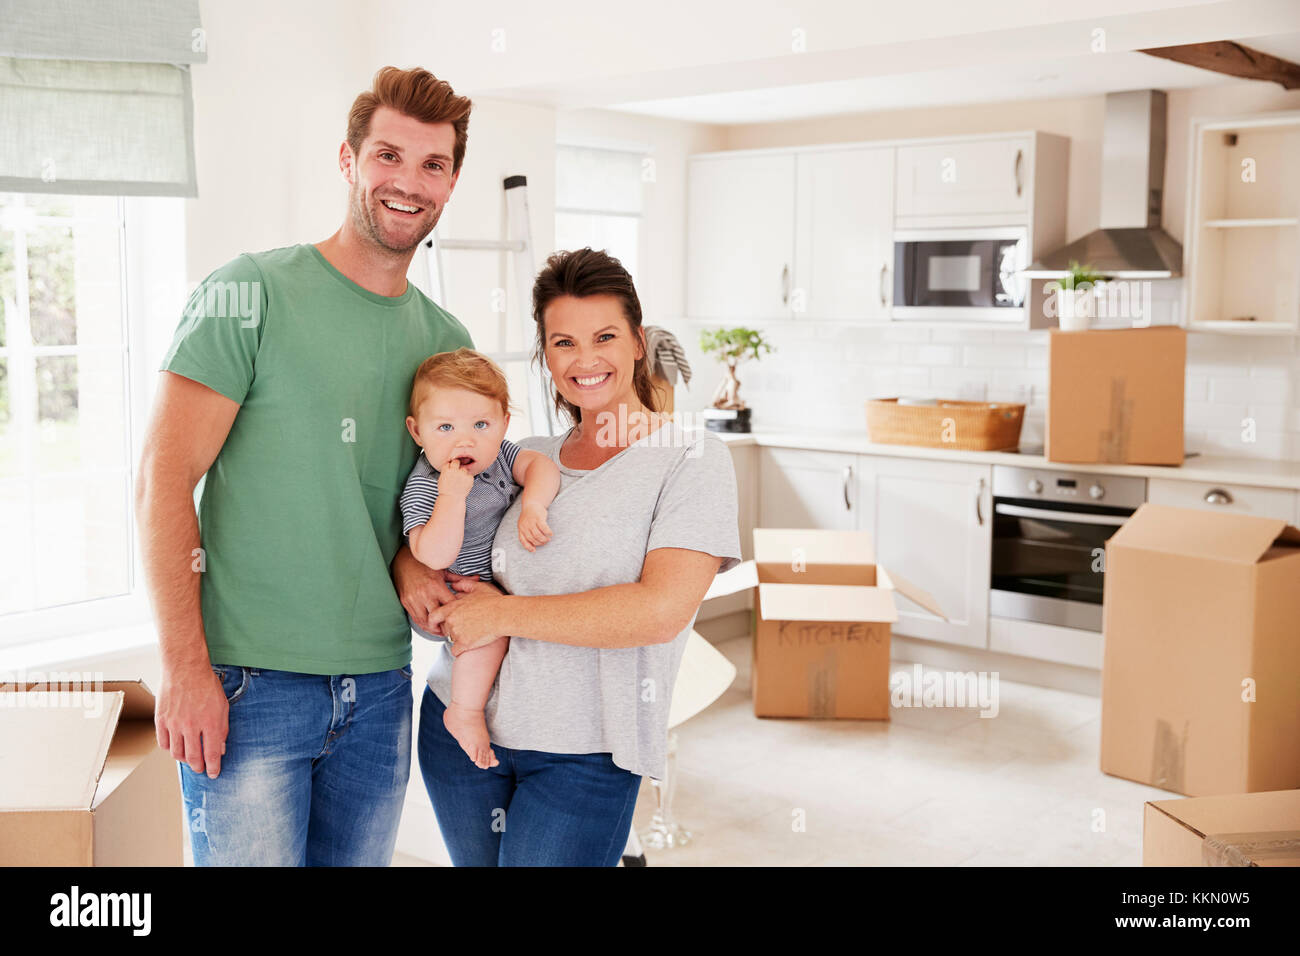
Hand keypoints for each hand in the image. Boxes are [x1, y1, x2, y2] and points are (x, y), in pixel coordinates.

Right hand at [156, 659, 227, 777]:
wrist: (185, 669)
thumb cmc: (206, 685)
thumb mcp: (222, 706)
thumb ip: (222, 729)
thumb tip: (220, 748)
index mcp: (210, 723)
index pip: (211, 754)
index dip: (213, 767)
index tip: (214, 773)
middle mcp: (192, 726)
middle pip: (193, 758)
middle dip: (198, 768)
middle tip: (201, 769)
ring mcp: (174, 724)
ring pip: (177, 753)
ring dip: (184, 760)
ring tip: (189, 759)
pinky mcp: (161, 720)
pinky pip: (163, 743)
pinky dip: (170, 749)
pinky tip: (175, 746)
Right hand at [393, 545, 456, 633]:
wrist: (403, 562)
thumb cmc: (425, 566)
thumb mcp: (444, 571)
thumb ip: (460, 579)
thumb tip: (477, 579)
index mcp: (436, 586)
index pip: (449, 606)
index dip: (456, 614)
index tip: (461, 618)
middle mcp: (424, 594)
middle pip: (437, 617)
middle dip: (445, 625)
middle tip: (452, 630)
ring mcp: (413, 600)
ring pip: (425, 621)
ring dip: (434, 629)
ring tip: (442, 632)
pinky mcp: (406, 603)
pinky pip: (416, 619)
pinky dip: (424, 625)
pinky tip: (430, 626)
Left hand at [429, 577, 507, 656]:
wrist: (503, 615)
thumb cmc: (492, 601)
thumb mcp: (477, 588)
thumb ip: (462, 585)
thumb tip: (454, 586)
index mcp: (451, 608)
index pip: (433, 617)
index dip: (435, 621)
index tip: (440, 623)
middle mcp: (451, 621)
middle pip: (443, 628)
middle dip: (450, 629)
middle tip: (464, 626)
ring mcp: (457, 633)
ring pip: (450, 639)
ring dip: (457, 638)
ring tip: (471, 632)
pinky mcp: (464, 644)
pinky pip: (455, 651)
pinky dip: (461, 649)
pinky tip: (469, 644)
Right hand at [439, 456, 474, 498]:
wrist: (452, 498)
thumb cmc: (445, 490)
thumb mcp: (441, 479)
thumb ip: (446, 471)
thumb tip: (450, 466)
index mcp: (446, 470)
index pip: (449, 462)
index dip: (450, 466)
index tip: (451, 469)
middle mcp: (454, 470)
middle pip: (456, 461)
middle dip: (456, 465)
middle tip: (456, 471)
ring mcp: (462, 473)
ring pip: (464, 469)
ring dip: (463, 473)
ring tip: (460, 481)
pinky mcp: (469, 478)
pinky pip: (469, 475)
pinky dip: (468, 479)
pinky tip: (464, 484)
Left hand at [517, 502, 552, 551]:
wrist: (531, 503)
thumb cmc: (529, 516)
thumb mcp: (523, 524)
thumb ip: (526, 533)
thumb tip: (532, 546)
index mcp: (520, 528)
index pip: (523, 540)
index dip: (528, 547)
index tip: (534, 550)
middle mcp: (525, 525)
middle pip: (532, 539)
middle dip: (539, 543)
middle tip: (544, 542)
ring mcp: (531, 522)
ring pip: (538, 535)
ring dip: (544, 539)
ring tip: (548, 539)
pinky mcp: (539, 518)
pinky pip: (544, 528)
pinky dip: (548, 532)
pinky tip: (550, 533)